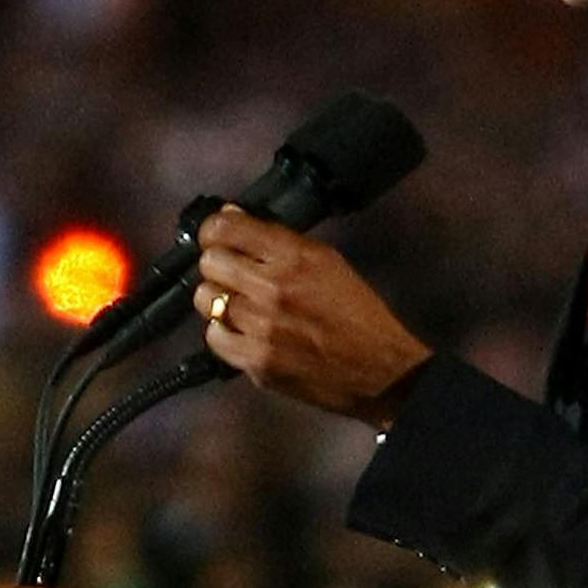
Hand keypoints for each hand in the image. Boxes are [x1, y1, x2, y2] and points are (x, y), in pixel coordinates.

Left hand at [193, 207, 431, 424]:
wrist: (380, 371)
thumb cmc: (358, 314)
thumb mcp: (327, 261)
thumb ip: (277, 240)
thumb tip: (231, 217)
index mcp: (294, 256)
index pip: (225, 228)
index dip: (212, 230)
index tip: (215, 236)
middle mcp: (273, 288)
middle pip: (209, 262)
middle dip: (217, 264)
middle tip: (231, 273)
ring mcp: (261, 327)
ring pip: (206, 300)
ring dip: (218, 299)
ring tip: (239, 304)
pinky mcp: (256, 361)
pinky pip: (214, 337)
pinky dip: (223, 333)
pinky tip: (243, 331)